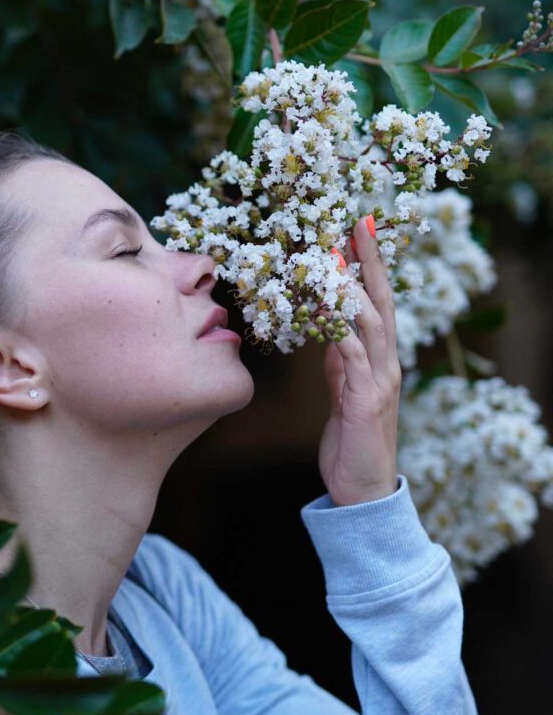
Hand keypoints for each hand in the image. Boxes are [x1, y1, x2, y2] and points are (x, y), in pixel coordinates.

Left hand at [317, 215, 400, 505]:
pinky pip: (352, 358)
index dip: (369, 266)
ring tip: (334, 258)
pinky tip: (326, 312)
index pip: (379, 302)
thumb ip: (340, 362)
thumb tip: (329, 330)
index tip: (357, 229)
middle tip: (356, 223)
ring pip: (370, 323)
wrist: (362, 492)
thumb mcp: (342, 393)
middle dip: (369, 261)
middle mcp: (388, 364)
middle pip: (382, 301)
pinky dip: (340, 331)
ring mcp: (380, 381)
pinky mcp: (365, 401)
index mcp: (381, 360)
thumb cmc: (351, 443)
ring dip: (353, 288)